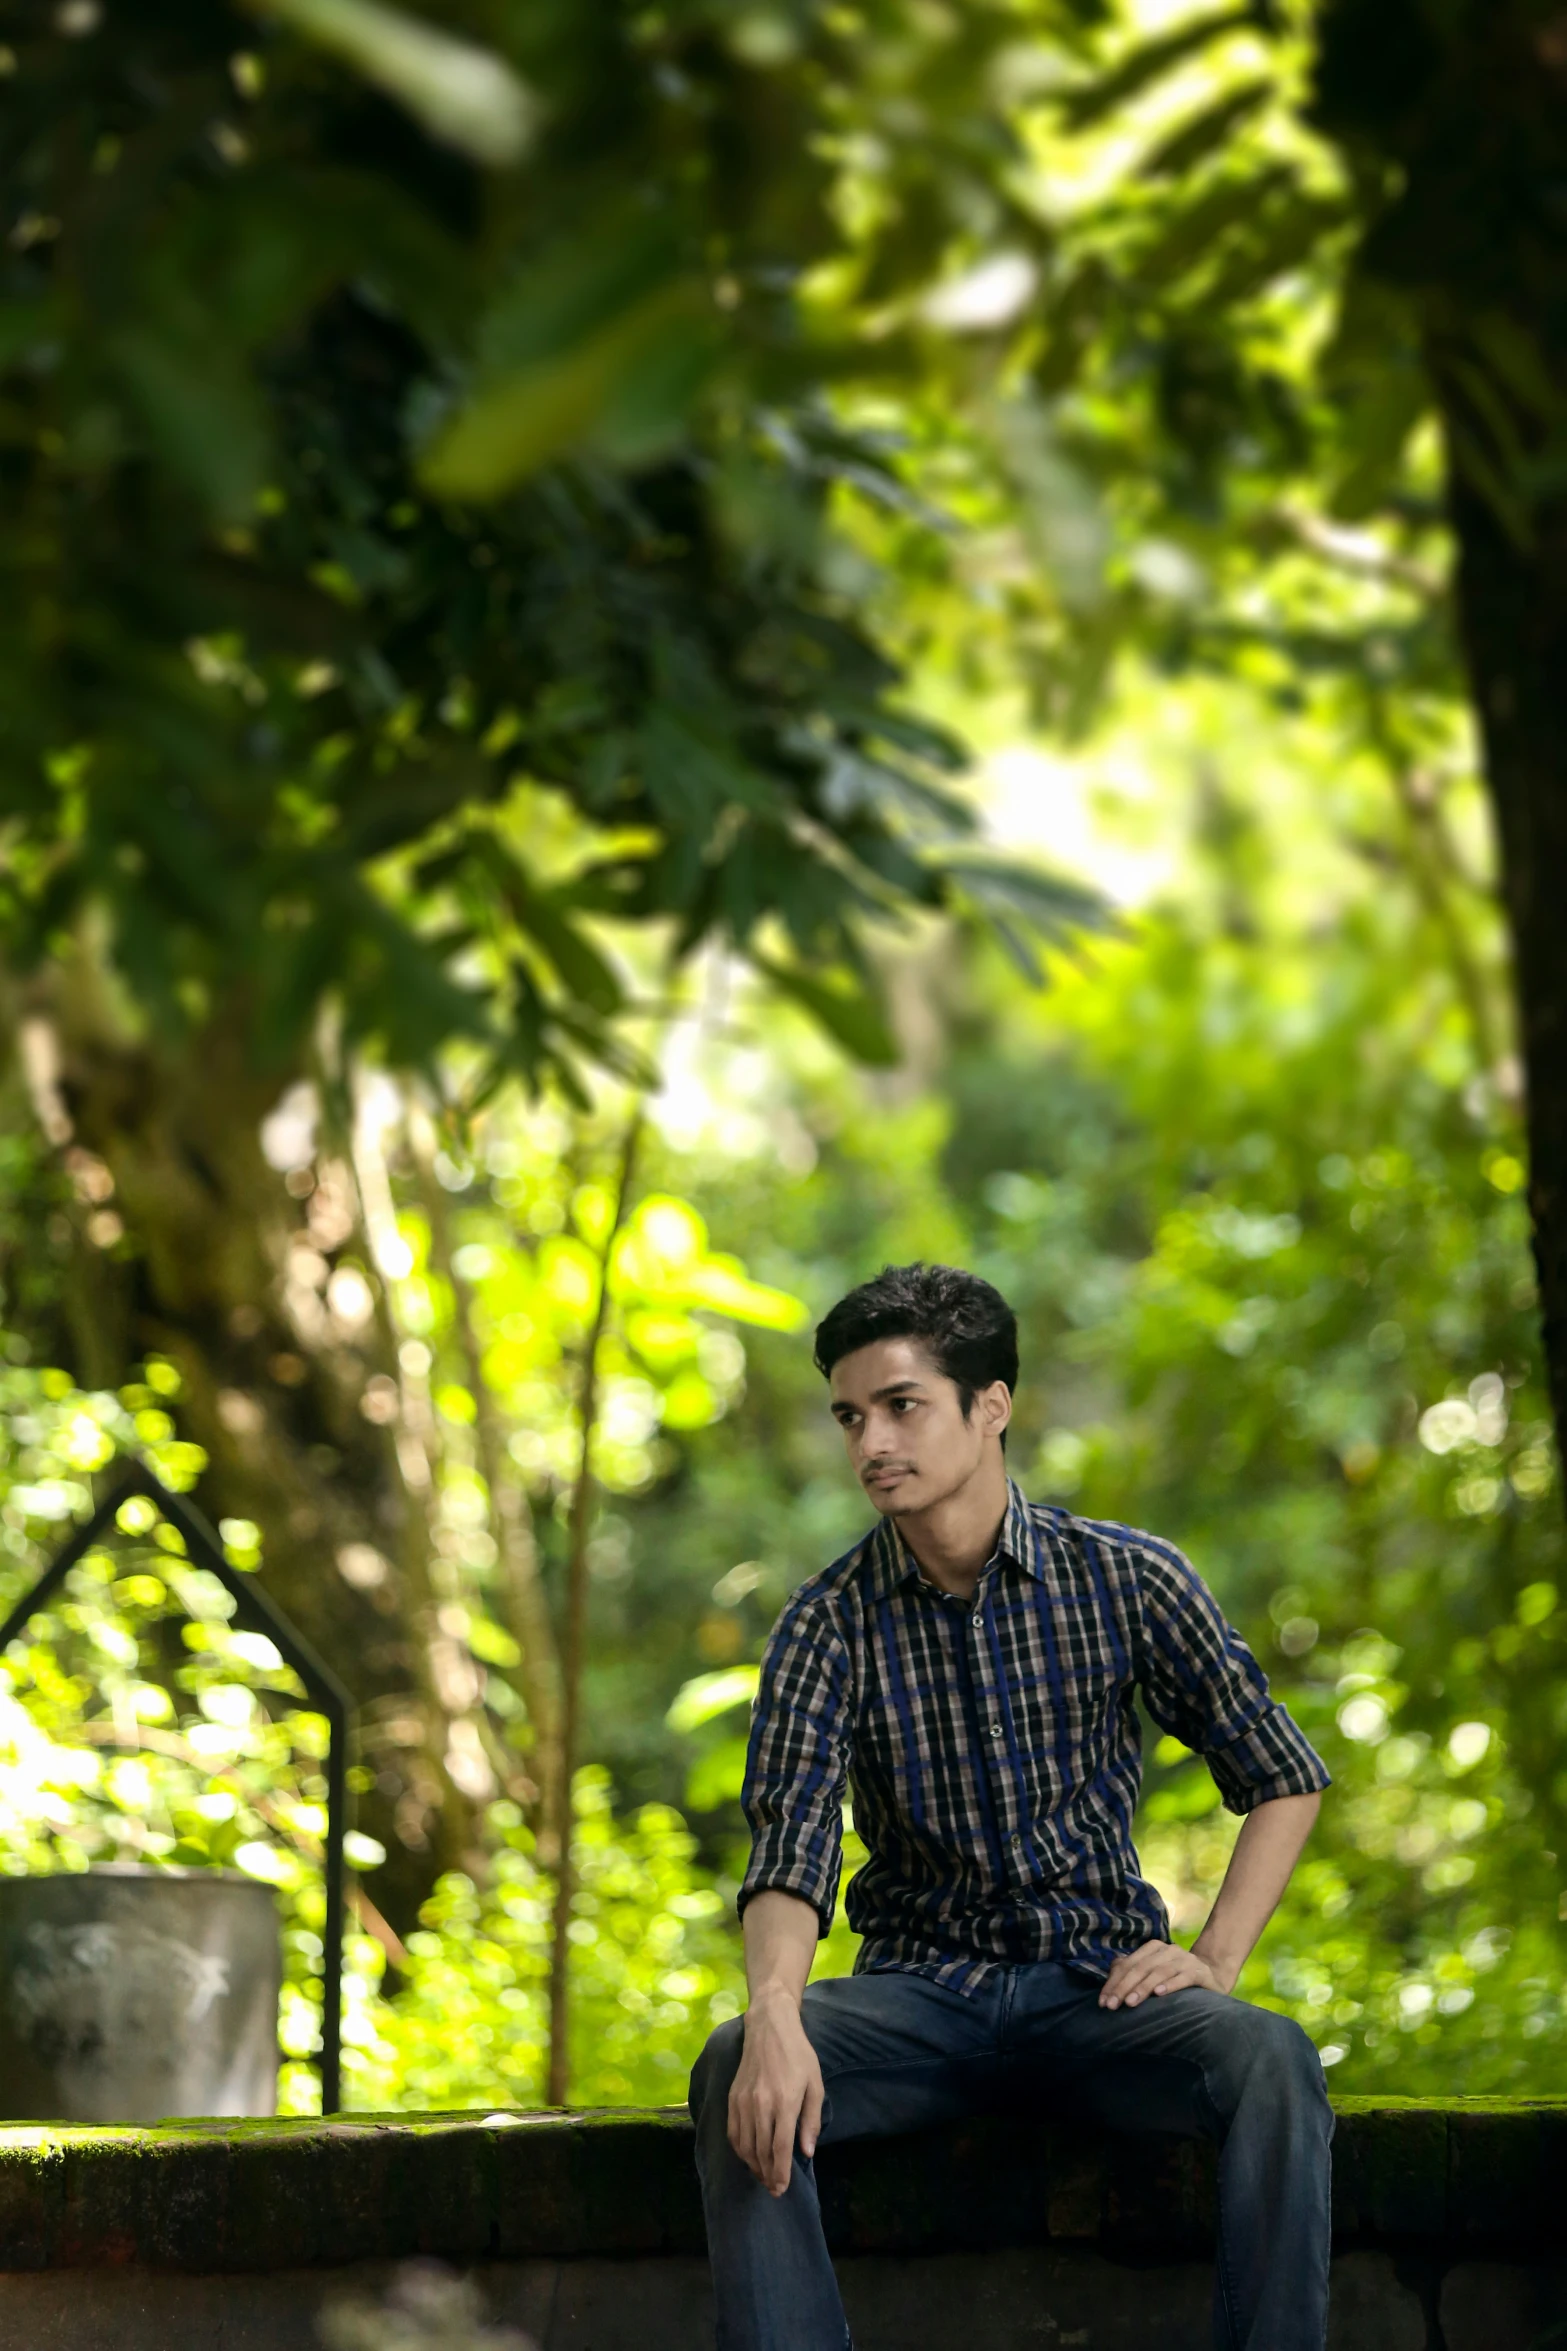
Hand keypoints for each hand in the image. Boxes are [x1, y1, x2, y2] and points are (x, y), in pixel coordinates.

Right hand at [727, 1989, 825, 2196]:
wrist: (770, 2028)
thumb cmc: (799, 2055)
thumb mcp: (816, 2084)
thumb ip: (811, 2121)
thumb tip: (807, 2153)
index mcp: (785, 2102)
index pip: (779, 2149)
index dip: (780, 2173)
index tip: (782, 2189)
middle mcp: (761, 2105)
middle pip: (761, 2151)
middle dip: (768, 2175)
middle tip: (774, 2189)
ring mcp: (743, 2102)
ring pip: (745, 2146)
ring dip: (754, 2166)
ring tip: (763, 2176)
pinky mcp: (732, 2098)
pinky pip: (733, 2132)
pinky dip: (739, 2150)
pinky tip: (748, 2156)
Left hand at [1098, 1942, 1227, 2010]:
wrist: (1212, 1977)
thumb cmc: (1175, 1979)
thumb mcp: (1153, 1974)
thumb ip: (1133, 1972)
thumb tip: (1110, 1977)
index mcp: (1152, 1949)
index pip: (1127, 1964)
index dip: (1113, 1983)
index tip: (1103, 2002)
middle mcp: (1167, 1950)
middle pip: (1140, 1968)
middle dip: (1124, 1987)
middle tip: (1112, 2006)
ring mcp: (1184, 1959)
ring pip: (1159, 1972)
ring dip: (1143, 1987)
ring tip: (1131, 2002)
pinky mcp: (1199, 1972)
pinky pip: (1183, 1977)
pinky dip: (1170, 1984)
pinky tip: (1160, 1994)